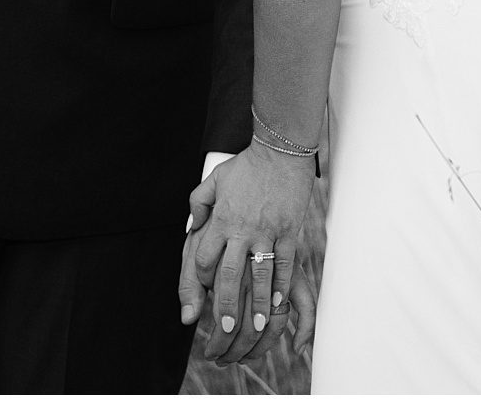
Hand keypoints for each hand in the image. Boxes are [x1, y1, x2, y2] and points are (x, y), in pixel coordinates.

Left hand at [177, 144, 313, 365]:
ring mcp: (267, 232)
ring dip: (259, 304)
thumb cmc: (246, 166)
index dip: (201, 279)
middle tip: (226, 328)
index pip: (204, 258)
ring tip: (258, 326)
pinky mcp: (288, 232)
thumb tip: (192, 223)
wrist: (279, 152)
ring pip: (260, 276)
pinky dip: (282, 285)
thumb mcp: (214, 179)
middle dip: (228, 305)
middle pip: (230, 275)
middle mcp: (242, 230)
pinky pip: (285, 264)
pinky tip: (280, 303)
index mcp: (221, 219)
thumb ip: (199, 202)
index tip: (204, 295)